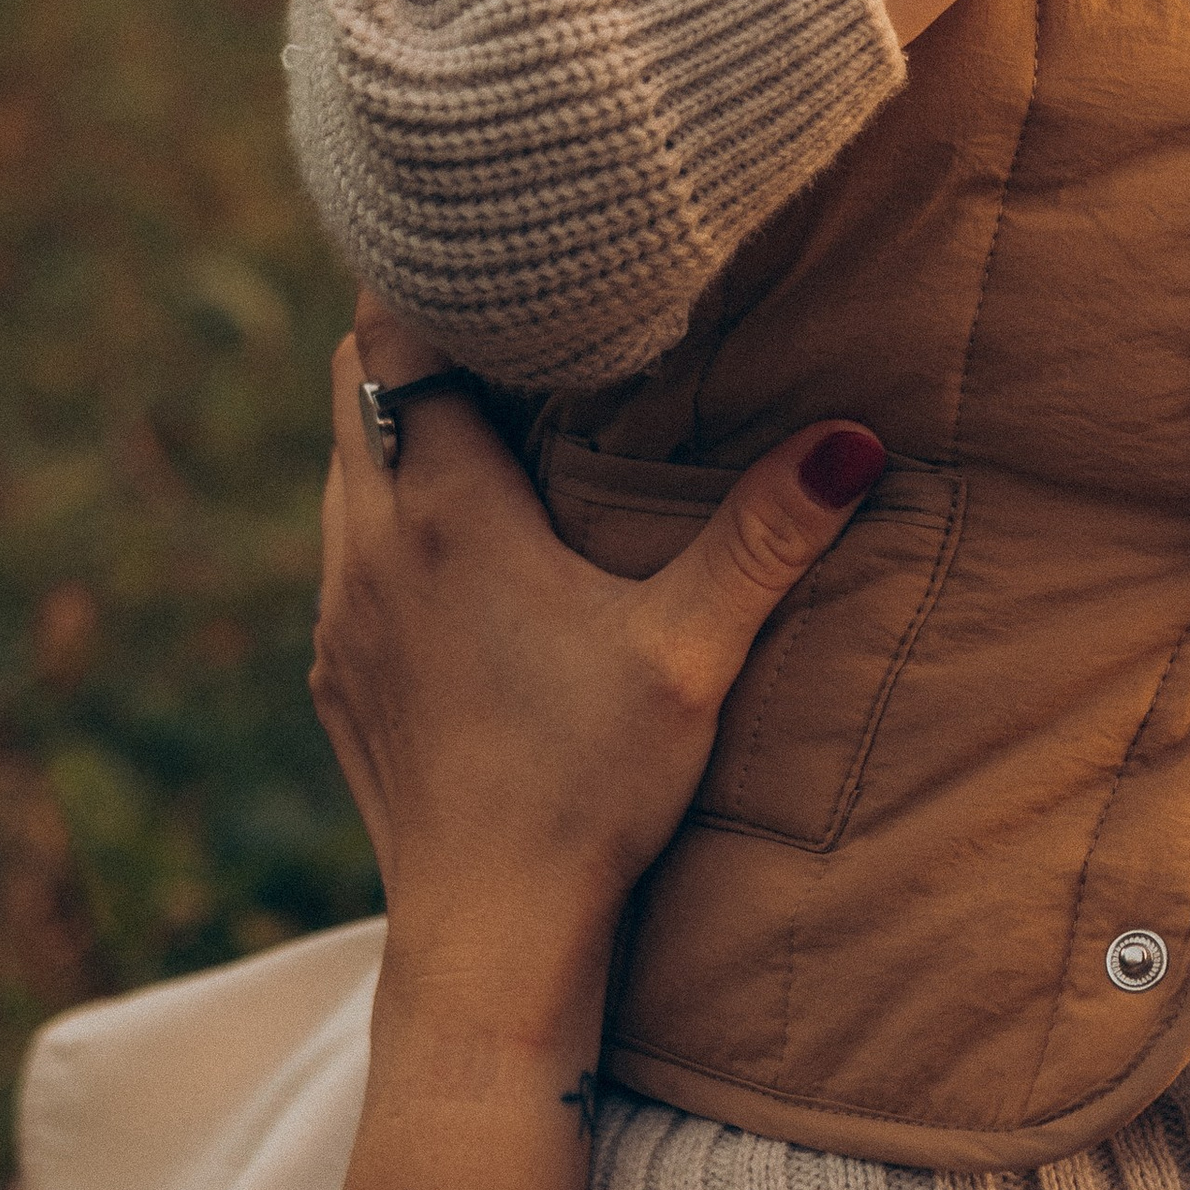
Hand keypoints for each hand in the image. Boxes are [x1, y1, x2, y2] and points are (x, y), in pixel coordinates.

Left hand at [315, 297, 884, 1021]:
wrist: (488, 939)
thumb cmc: (587, 789)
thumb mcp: (690, 654)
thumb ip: (765, 537)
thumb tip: (853, 438)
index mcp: (442, 512)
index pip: (395, 336)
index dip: (438, 279)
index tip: (506, 249)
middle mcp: (366, 544)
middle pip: (353, 379)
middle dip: (421, 333)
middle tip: (514, 304)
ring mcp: (338, 613)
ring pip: (344, 463)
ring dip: (402, 421)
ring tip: (495, 403)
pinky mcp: (336, 673)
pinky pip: (345, 545)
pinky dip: (390, 506)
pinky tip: (466, 539)